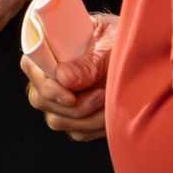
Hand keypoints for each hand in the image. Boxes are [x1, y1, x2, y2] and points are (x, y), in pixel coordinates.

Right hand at [21, 13, 119, 141]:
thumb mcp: (110, 45)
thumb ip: (89, 63)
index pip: (31, 67)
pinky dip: (96, 127)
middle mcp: (48, 74)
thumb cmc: (122, 40)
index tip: (71, 96)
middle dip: (75, 105)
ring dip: (89, 117)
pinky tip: (111, 111)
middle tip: (103, 95)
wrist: (141, 55)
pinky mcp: (74, 117)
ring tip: (112, 100)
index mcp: (50, 47)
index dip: (47, 85)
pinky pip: (77, 132)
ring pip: (58, 120)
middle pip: (41, 99)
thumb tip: (63, 78)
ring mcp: (58, 98)